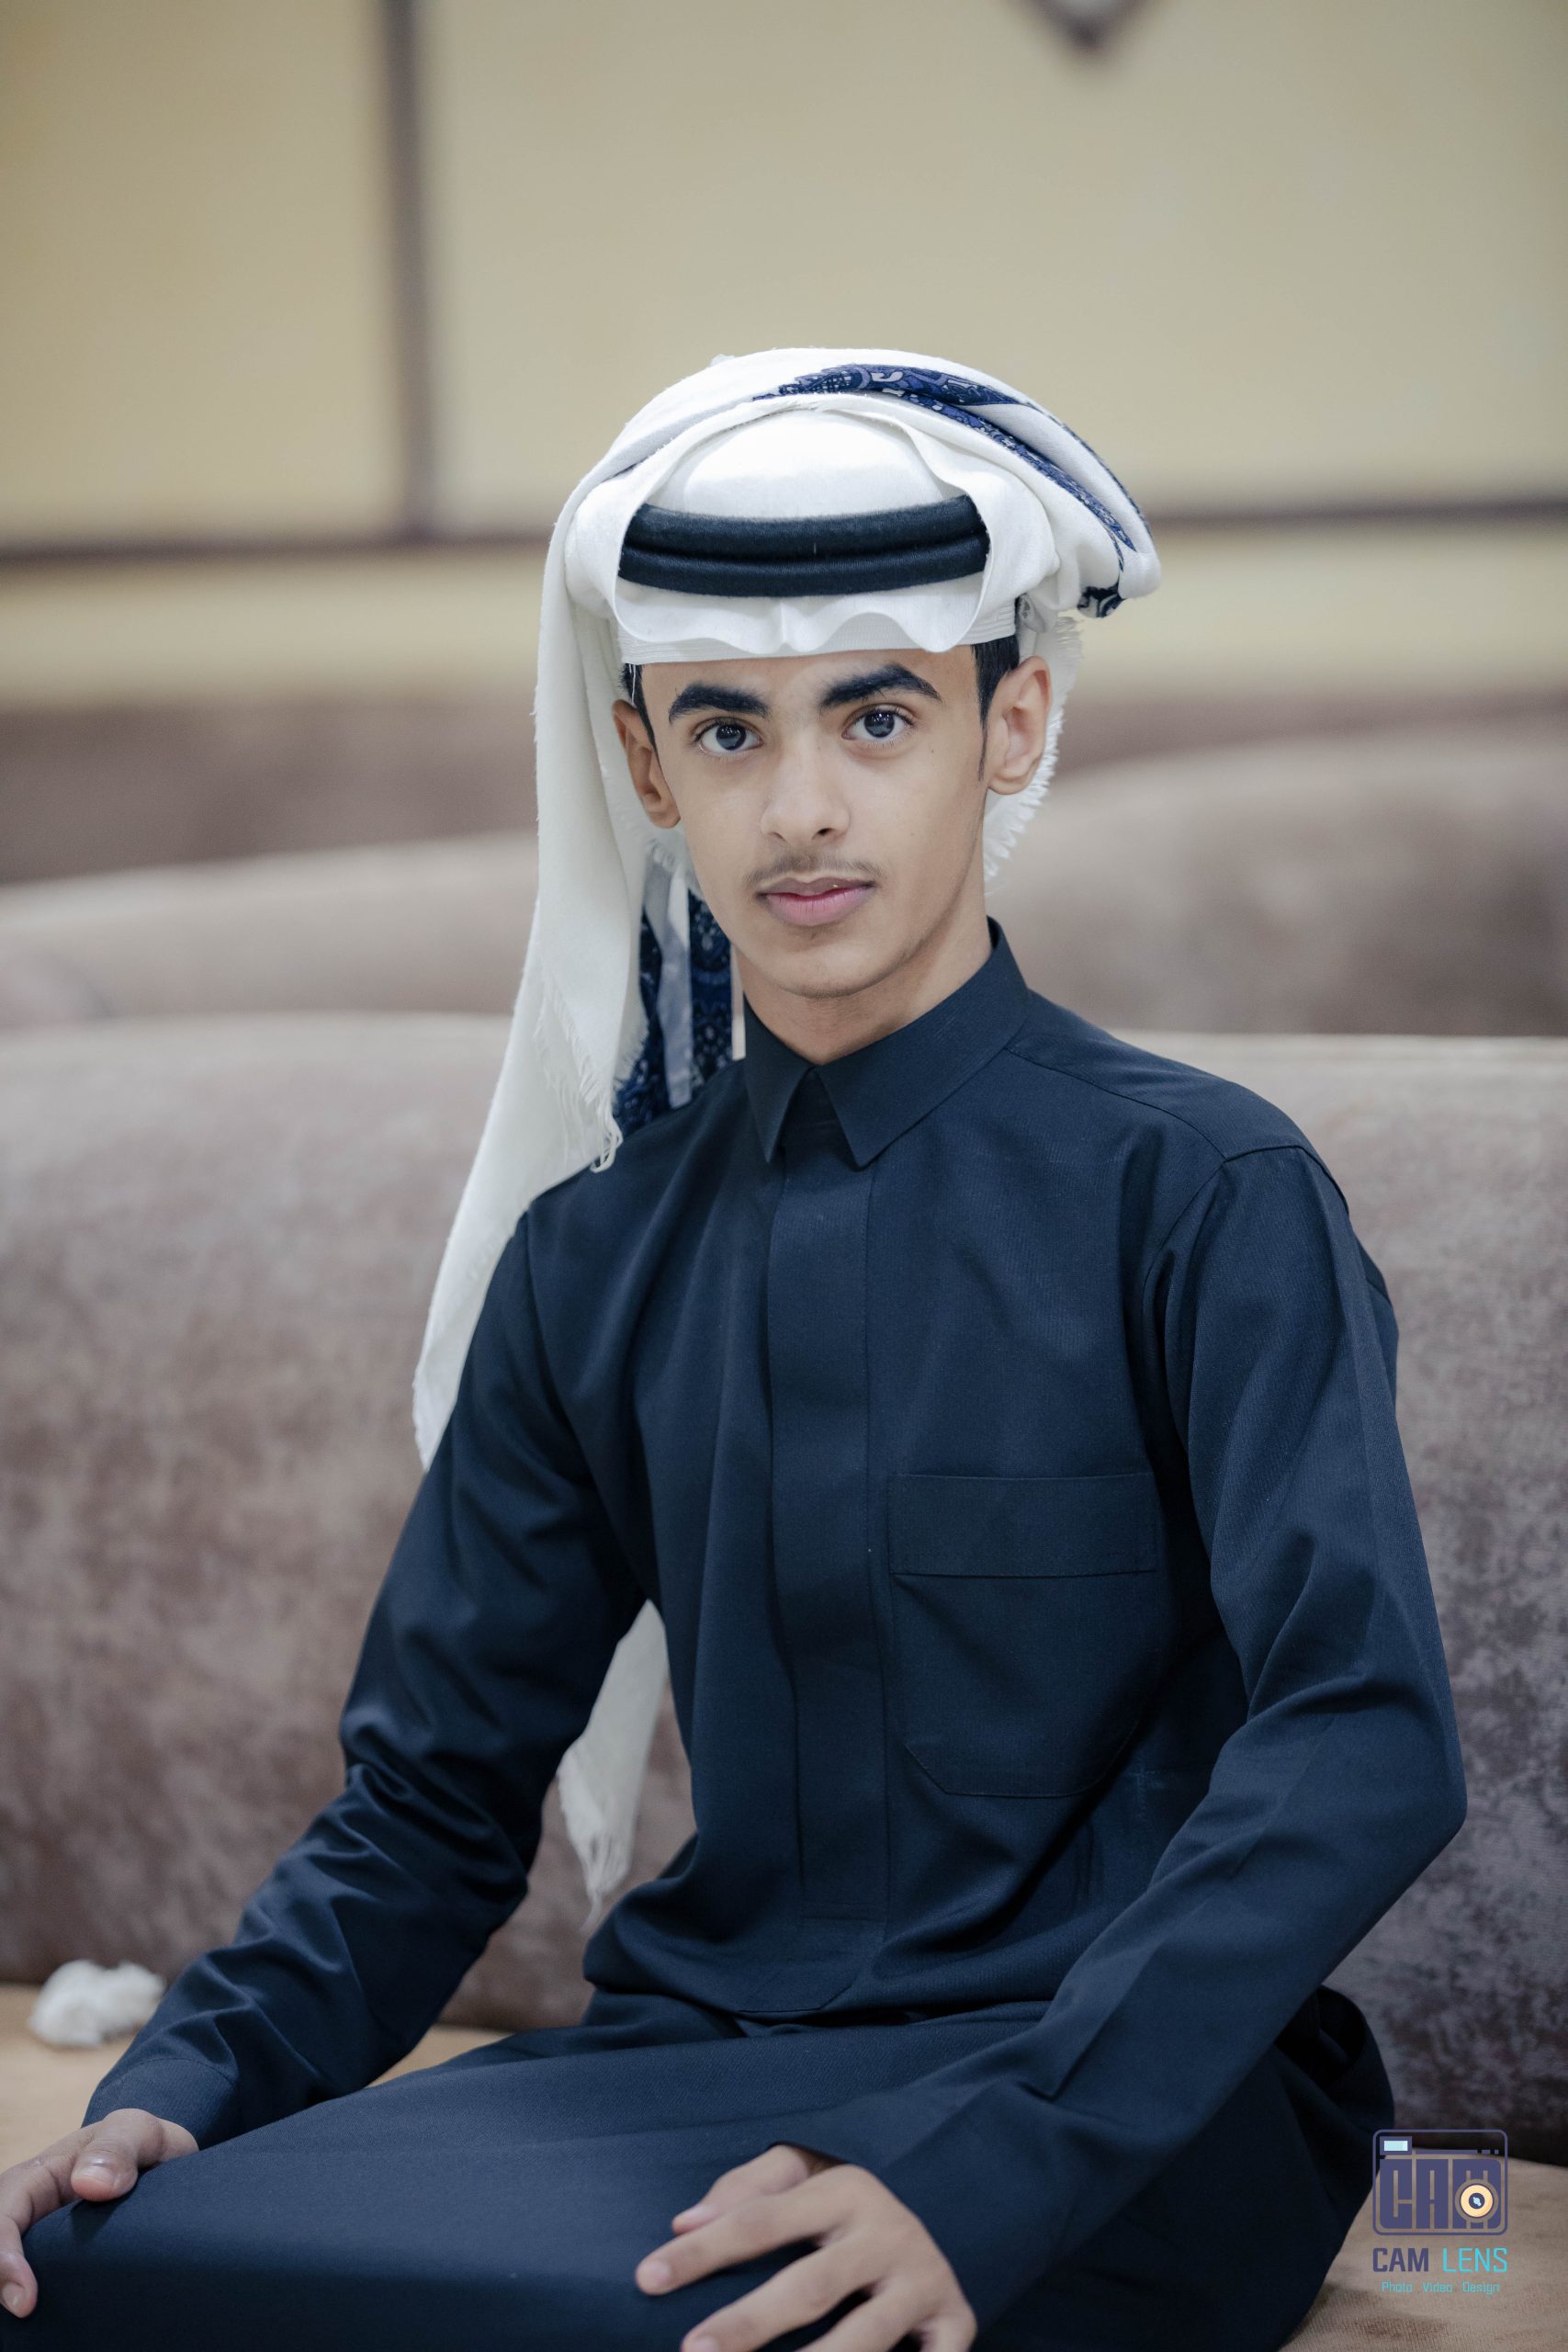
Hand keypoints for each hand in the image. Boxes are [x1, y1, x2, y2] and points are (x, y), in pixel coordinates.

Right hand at [0, 2110, 196, 2319]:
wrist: (166, 2166)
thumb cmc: (141, 2145)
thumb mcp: (137, 2131)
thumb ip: (117, 2147)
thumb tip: (89, 2183)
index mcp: (37, 2178)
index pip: (3, 2215)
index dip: (3, 2258)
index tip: (25, 2298)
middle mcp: (31, 2215)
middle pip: (0, 2253)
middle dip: (1, 2284)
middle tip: (27, 2312)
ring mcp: (45, 2245)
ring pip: (15, 2277)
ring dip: (18, 2294)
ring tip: (41, 2322)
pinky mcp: (63, 2268)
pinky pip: (46, 2288)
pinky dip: (46, 2309)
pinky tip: (58, 2323)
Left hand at [635, 2139, 976, 2350]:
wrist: (956, 2203)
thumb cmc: (845, 2204)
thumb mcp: (804, 2172)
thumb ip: (745, 2188)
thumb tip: (682, 2222)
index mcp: (846, 2189)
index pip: (761, 2221)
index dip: (703, 2251)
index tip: (647, 2278)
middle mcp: (888, 2232)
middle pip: (808, 2287)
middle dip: (747, 2324)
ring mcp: (923, 2282)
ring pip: (862, 2341)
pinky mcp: (955, 2324)